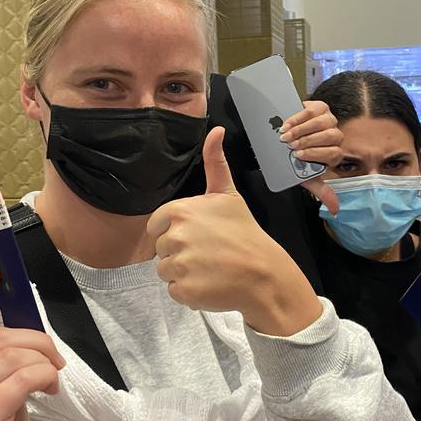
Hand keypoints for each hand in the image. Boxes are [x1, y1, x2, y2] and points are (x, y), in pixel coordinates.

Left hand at [148, 127, 321, 335]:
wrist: (264, 273)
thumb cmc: (244, 232)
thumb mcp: (228, 194)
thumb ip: (214, 163)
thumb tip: (216, 129)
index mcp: (179, 211)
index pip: (156, 226)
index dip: (176, 231)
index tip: (200, 235)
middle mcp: (175, 237)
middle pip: (160, 249)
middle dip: (180, 252)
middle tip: (208, 252)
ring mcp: (179, 265)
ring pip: (165, 271)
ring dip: (183, 273)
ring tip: (209, 268)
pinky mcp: (184, 290)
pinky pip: (174, 291)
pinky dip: (189, 291)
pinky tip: (210, 282)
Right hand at [281, 101, 342, 214]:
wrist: (284, 139)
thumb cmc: (295, 159)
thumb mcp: (306, 176)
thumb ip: (321, 191)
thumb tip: (335, 209)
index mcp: (334, 154)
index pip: (334, 153)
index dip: (316, 154)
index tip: (298, 156)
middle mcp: (335, 136)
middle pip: (330, 136)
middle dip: (309, 141)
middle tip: (291, 145)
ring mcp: (329, 120)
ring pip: (323, 122)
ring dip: (303, 129)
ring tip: (287, 135)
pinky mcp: (320, 107)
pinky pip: (314, 110)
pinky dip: (300, 117)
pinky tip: (287, 123)